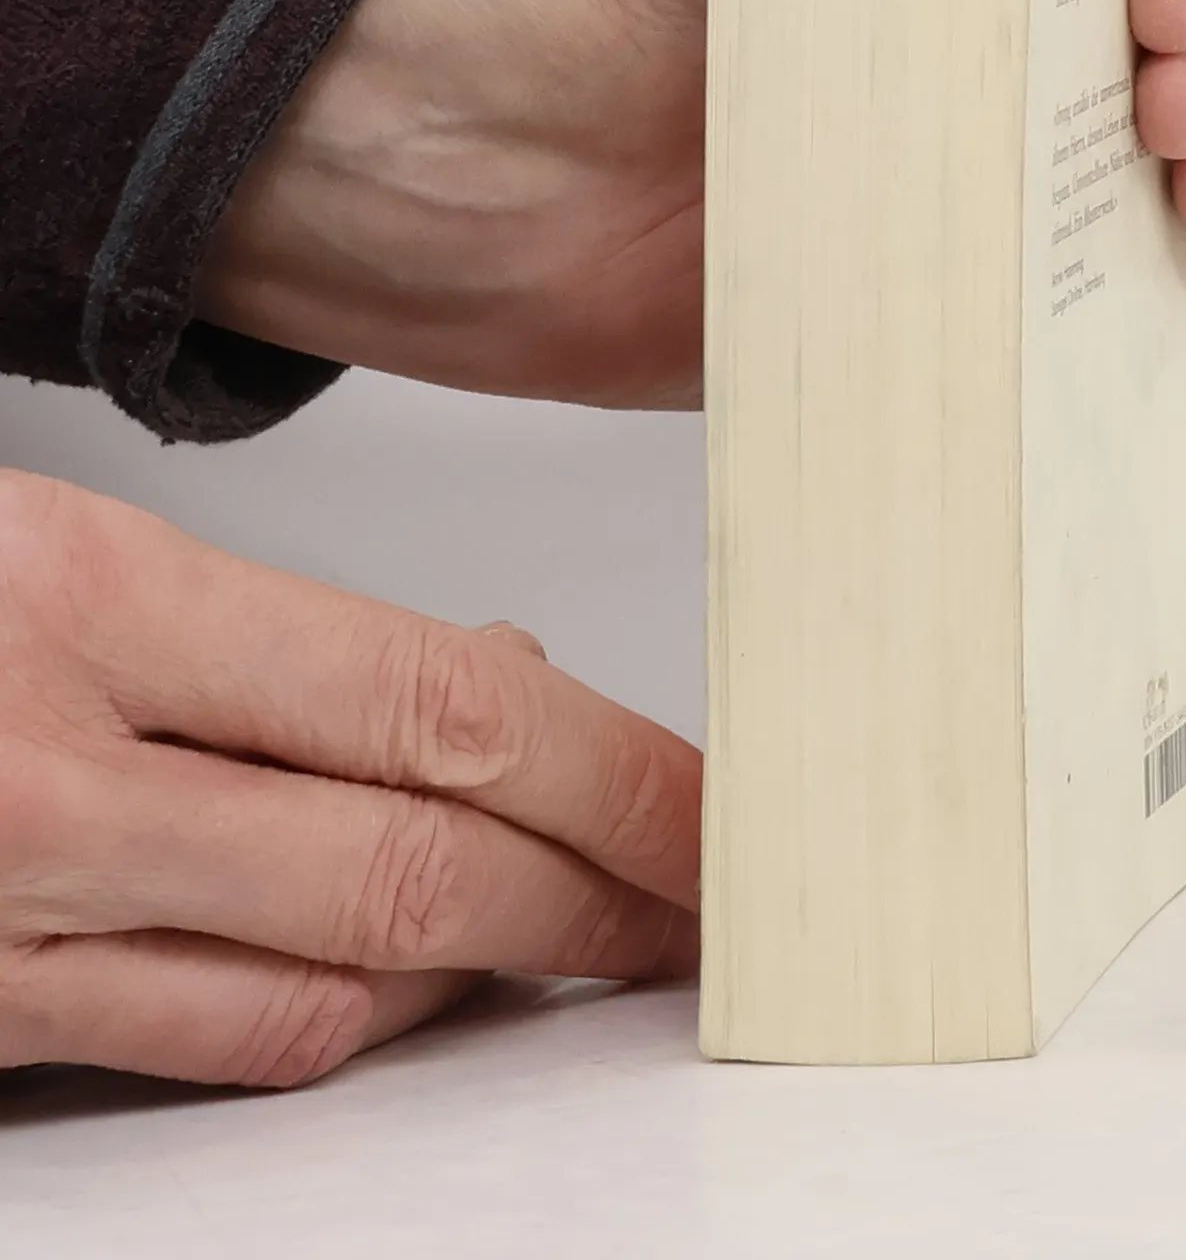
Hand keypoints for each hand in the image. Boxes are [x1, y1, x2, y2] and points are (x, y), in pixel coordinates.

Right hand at [0, 471, 698, 1086]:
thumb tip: (498, 674)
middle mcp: (49, 785)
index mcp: (95, 603)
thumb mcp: (66, 544)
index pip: (438, 707)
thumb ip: (275, 620)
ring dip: (490, 967)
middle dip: (594, 898)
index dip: (613, 773)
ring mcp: (7, 929)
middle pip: (413, 874)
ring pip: (329, 993)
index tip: (706, 805)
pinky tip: (420, 973)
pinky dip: (349, 1016)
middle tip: (694, 905)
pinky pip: (210, 1051)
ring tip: (589, 927)